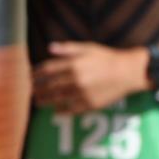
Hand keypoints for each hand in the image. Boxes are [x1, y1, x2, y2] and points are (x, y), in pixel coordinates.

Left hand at [32, 42, 148, 113]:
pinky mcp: (90, 104)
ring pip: (58, 99)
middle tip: (31, 91)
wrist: (128, 72)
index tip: (30, 76)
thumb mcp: (88, 48)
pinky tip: (56, 110)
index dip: (36, 74)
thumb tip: (49, 47)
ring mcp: (83, 93)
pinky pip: (71, 110)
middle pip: (50, 86)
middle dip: (38, 89)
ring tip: (38, 102)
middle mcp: (76, 79)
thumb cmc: (107, 58)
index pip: (48, 70)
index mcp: (74, 64)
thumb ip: (68, 48)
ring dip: (45, 101)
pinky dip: (61, 111)